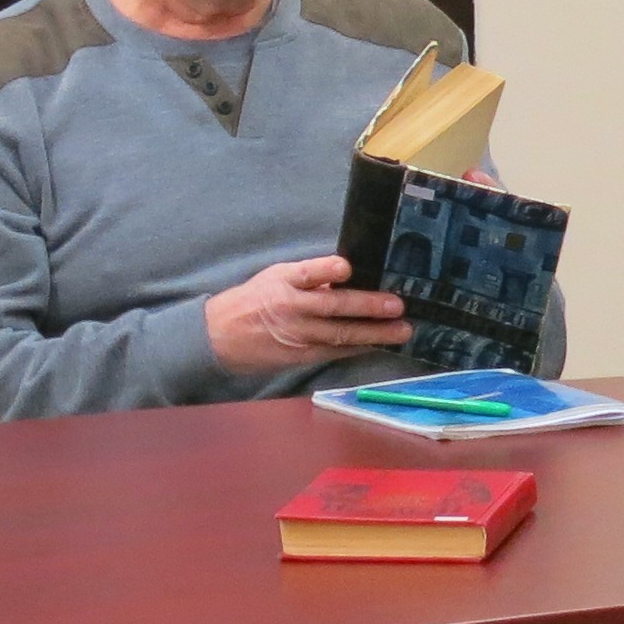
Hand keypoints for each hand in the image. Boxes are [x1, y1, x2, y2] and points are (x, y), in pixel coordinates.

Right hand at [206, 255, 412, 373]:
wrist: (221, 336)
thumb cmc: (254, 299)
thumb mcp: (276, 277)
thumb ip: (309, 276)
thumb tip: (347, 275)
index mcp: (284, 281)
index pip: (307, 272)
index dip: (326, 270)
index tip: (346, 268)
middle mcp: (292, 307)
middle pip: (332, 307)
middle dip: (367, 306)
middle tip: (397, 305)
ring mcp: (298, 334)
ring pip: (340, 334)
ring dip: (374, 333)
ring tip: (401, 330)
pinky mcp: (302, 355)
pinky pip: (335, 351)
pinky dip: (358, 348)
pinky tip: (379, 344)